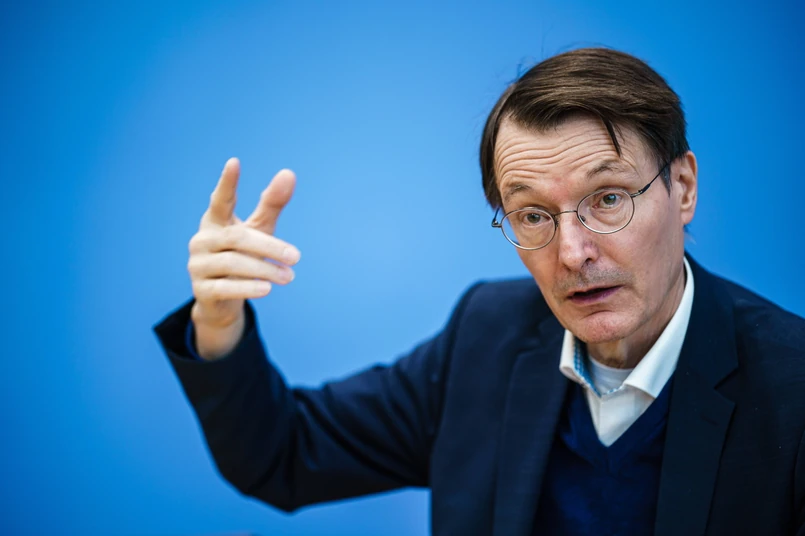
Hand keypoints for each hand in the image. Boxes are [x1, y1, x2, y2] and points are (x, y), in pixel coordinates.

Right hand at [187, 158, 300, 358]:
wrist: (222, 299)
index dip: (227, 183)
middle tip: (296, 257)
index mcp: (215, 221)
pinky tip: (268, 289)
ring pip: (233, 263)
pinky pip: (225, 287)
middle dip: (269, 247)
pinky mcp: (200, 290)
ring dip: (265, 270)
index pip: (221, 199)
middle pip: (237, 238)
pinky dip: (248, 287)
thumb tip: (288, 172)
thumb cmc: (243, 255)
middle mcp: (202, 239)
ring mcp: (198, 265)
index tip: (234, 162)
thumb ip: (271, 204)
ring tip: (289, 277)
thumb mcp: (259, 229)